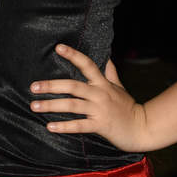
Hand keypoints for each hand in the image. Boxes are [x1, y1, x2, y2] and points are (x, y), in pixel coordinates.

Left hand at [29, 44, 150, 151]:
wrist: (143, 128)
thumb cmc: (127, 107)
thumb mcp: (119, 87)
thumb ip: (110, 71)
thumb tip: (106, 55)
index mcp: (103, 83)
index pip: (88, 64)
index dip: (73, 55)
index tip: (58, 47)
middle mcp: (100, 94)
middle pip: (73, 86)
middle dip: (52, 85)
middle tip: (33, 87)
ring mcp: (100, 110)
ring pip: (72, 105)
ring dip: (52, 105)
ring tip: (34, 106)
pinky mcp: (100, 125)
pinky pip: (79, 125)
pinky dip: (64, 126)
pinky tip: (50, 126)